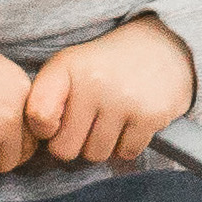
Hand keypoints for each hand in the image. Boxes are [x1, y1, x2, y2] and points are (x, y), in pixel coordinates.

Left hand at [23, 16, 196, 164]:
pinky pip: (126, 153)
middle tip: (86, 126)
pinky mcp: (150, 116)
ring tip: (109, 122)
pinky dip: (126, 145)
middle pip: (66, 149)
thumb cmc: (105, 66)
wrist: (162, 47)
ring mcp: (124, 101)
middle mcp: (93, 84)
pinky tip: (130, 124)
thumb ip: (44, 99)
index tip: (55, 121)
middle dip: (74, 143)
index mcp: (66, 69)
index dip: (44, 129)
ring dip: (101, 145)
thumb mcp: (68, 68)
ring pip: (96, 154)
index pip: (38, 118)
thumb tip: (44, 140)